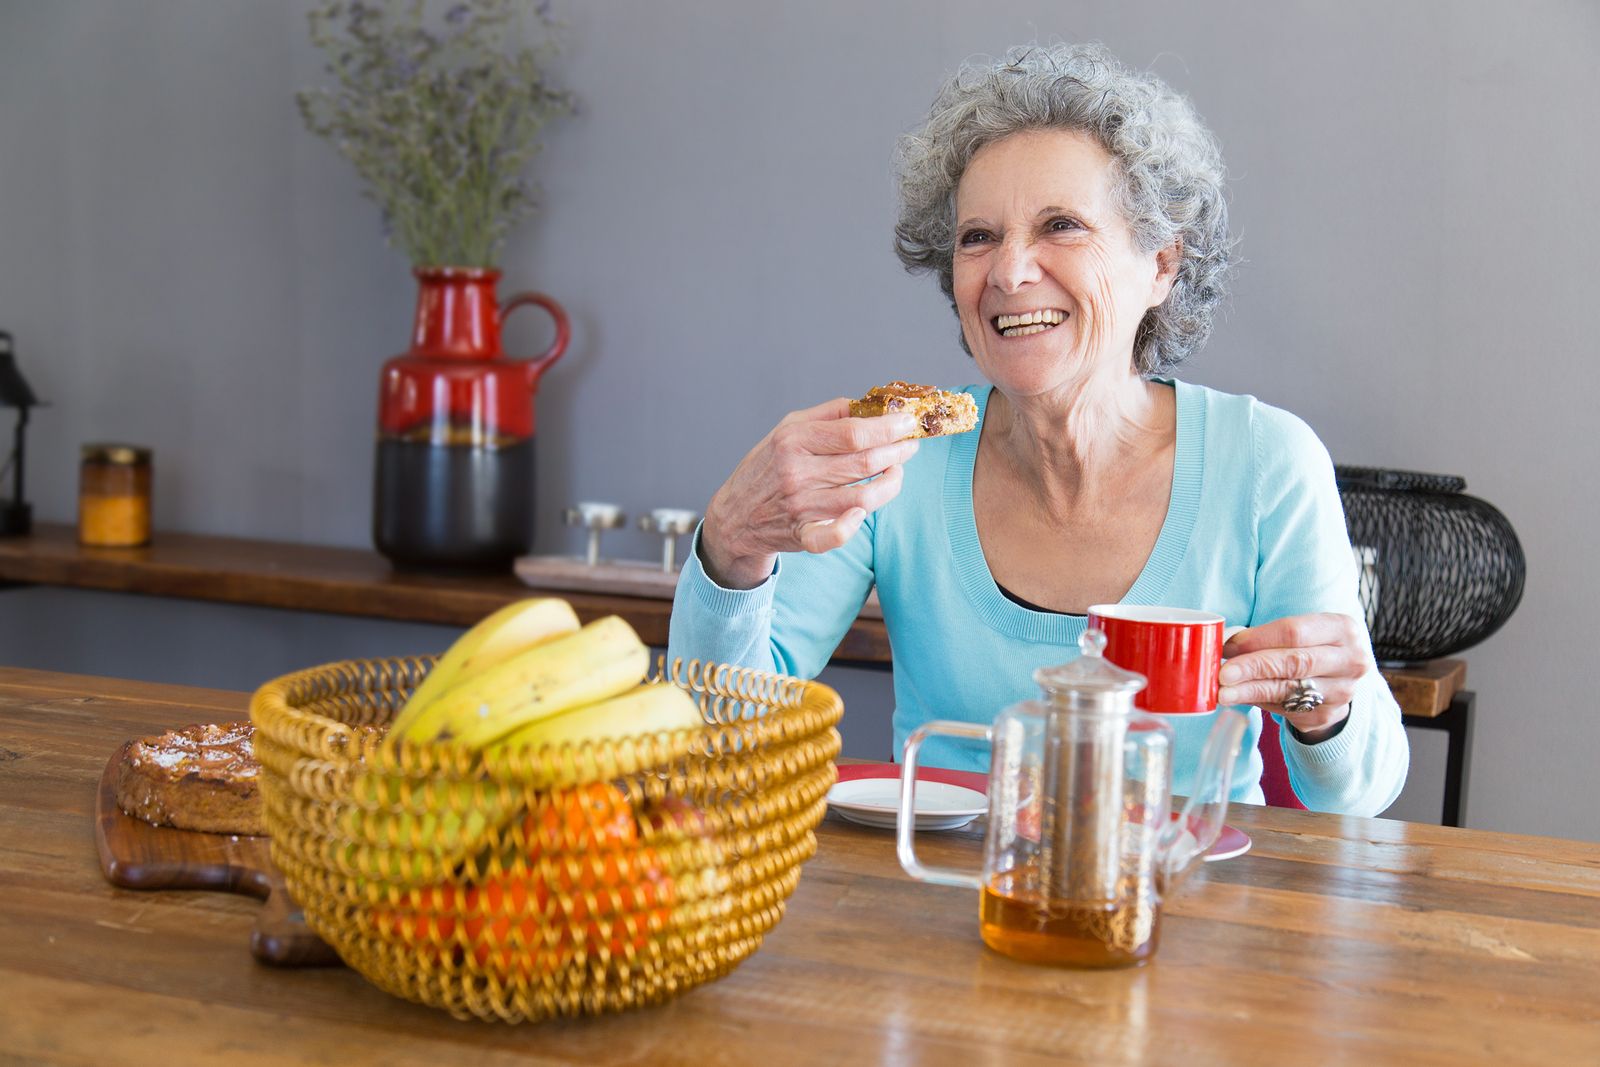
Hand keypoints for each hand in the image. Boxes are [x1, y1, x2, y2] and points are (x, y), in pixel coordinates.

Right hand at [700, 398, 920, 588]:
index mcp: (794, 440)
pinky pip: (833, 537)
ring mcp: (800, 506)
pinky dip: (852, 527)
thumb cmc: (768, 466)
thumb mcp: (788, 428)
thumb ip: (830, 414)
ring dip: (890, 484)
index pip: (853, 432)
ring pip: (863, 497)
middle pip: (864, 462)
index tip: (908, 422)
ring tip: (896, 472)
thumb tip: (873, 405)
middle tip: (910, 445)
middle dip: (898, 452)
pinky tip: (863, 511)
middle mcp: (797, 472)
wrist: (734, 515)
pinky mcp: (802, 535)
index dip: (888, 427)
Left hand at [1219, 613, 1367, 742]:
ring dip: (1250, 690)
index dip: (1257, 639)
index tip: (1228, 645)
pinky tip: (1241, 698)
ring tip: (1224, 691)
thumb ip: (1265, 637)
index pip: (1294, 631)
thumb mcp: (1298, 634)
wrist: (1336, 680)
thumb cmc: (1308, 648)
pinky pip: (1286, 709)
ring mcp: (1342, 691)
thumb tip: (1225, 643)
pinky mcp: (1328, 715)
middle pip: (1293, 662)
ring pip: (1288, 690)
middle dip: (1252, 667)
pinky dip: (1259, 702)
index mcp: (1343, 629)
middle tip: (1223, 673)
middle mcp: (1350, 660)